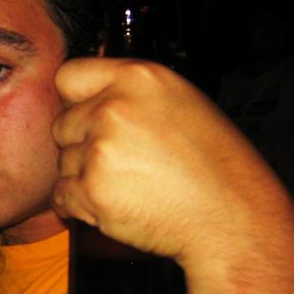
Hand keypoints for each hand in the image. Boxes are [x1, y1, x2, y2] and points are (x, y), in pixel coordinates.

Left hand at [51, 57, 288, 266]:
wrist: (231, 218)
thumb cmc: (212, 164)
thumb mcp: (179, 101)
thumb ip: (129, 92)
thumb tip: (87, 91)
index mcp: (138, 78)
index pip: (68, 76)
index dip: (75, 101)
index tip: (87, 117)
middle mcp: (114, 108)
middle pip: (61, 124)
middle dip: (81, 144)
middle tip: (122, 161)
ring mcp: (100, 149)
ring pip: (63, 162)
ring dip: (84, 177)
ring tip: (129, 185)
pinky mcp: (92, 189)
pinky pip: (62, 195)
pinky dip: (80, 204)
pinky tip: (116, 203)